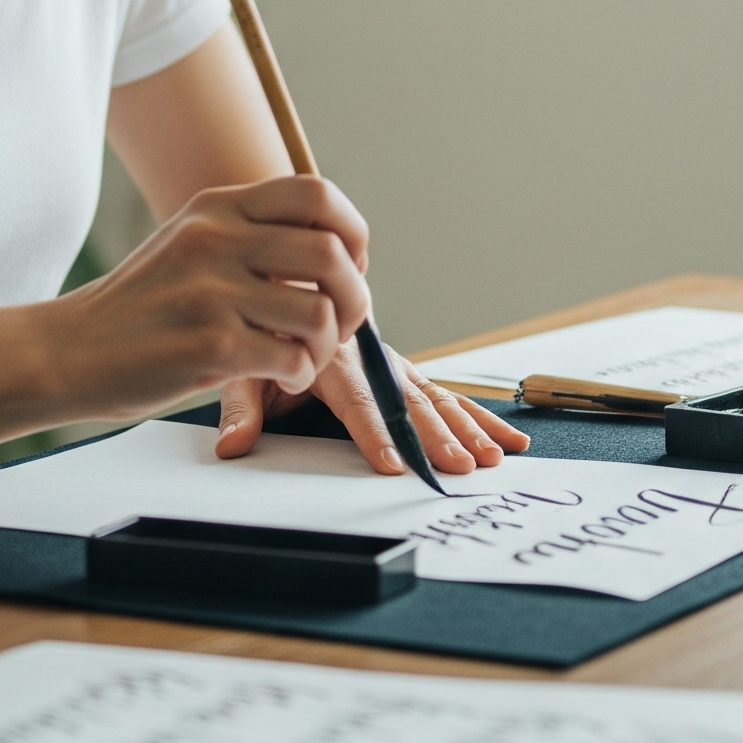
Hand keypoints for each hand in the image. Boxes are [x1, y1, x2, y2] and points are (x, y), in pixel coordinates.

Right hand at [52, 175, 371, 419]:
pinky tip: (278, 377)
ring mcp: (213, 291)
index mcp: (217, 207)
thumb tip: (330, 247)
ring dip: (329, 344)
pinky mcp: (210, 346)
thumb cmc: (139, 307)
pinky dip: (299, 375)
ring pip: (321, 311)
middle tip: (339, 324)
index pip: (316, 194)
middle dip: (354, 297)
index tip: (348, 265)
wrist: (68, 351)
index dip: (352, 231)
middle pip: (331, 252)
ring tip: (305, 356)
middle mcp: (217, 239)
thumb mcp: (189, 243)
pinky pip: (293, 359)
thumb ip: (248, 234)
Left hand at [216, 343, 530, 475]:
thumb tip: (232, 447)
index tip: (392, 463)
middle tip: (463, 466)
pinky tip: (509, 440)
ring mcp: (393, 365)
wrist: (286, 276)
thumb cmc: (264, 327)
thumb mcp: (244, 365)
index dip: (374, 432)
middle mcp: (369, 360)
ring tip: (494, 458)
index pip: (355, 401)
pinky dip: (480, 416)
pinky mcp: (405, 372)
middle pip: (407, 402)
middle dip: (437, 436)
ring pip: (436, 397)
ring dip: (467, 427)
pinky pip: (446, 394)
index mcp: (331, 358)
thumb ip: (242, 405)